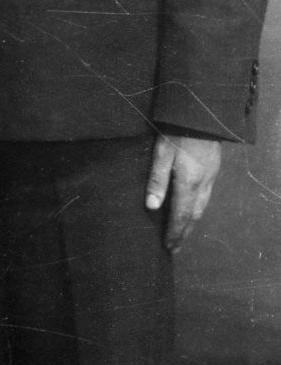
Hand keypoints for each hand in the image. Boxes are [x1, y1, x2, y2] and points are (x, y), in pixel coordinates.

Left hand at [144, 133, 220, 251]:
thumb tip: (151, 207)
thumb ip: (157, 180)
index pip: (180, 214)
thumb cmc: (177, 133)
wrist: (201, 115)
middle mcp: (203, 184)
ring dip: (191, 223)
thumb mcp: (161, 154)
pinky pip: (206, 198)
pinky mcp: (213, 171)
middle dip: (183, 232)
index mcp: (188, 182)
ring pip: (202, 208)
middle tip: (175, 248)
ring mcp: (210, 178)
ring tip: (182, 235)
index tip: (168, 246)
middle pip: (193, 215)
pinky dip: (198, 210)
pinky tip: (192, 211)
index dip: (174, 231)